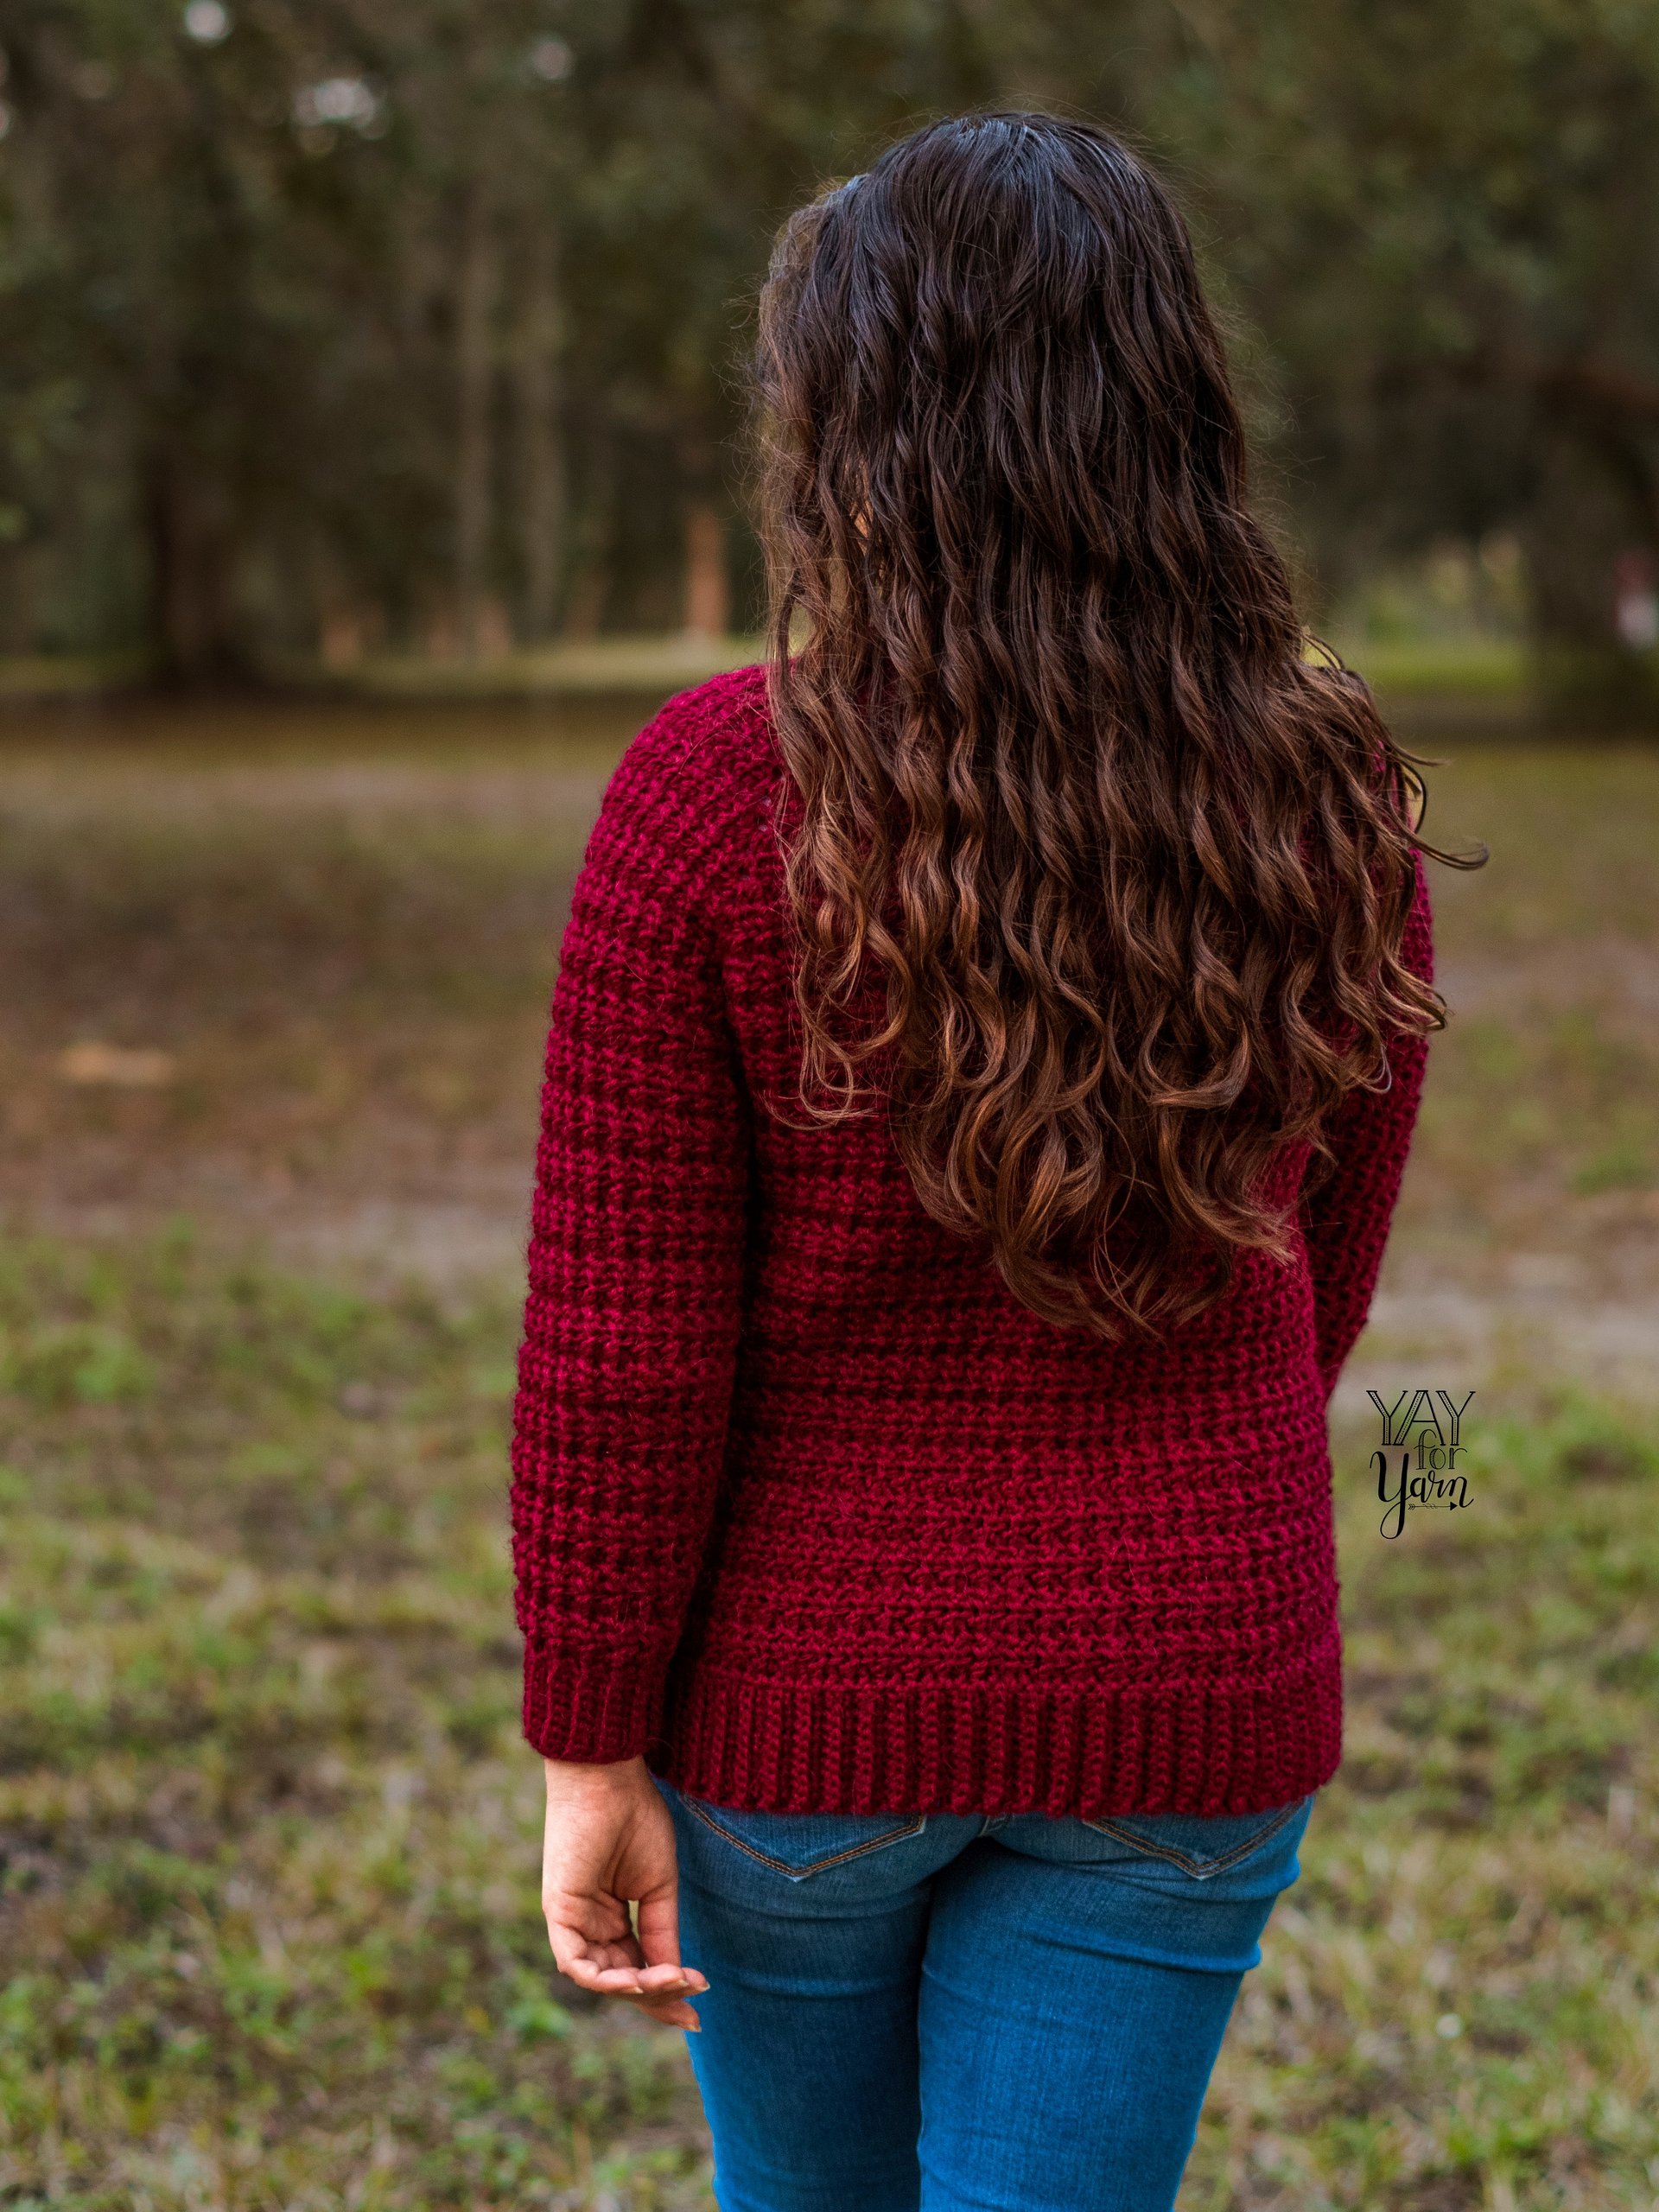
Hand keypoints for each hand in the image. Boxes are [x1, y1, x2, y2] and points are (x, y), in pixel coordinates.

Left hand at [540, 1755, 707, 2029]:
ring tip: (673, 1982)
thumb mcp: (659, 1887)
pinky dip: (608, 1979)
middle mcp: (590, 1925)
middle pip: (620, 1981)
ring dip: (637, 1990)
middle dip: (655, 2000)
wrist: (611, 1779)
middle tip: (691, 2006)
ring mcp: (573, 1921)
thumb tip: (677, 1979)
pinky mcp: (560, 1913)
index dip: (663, 1993)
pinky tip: (641, 1978)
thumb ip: (662, 1933)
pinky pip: (577, 1965)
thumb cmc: (636, 1819)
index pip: (636, 1969)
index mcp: (611, 1918)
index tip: (697, 2012)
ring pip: (600, 1979)